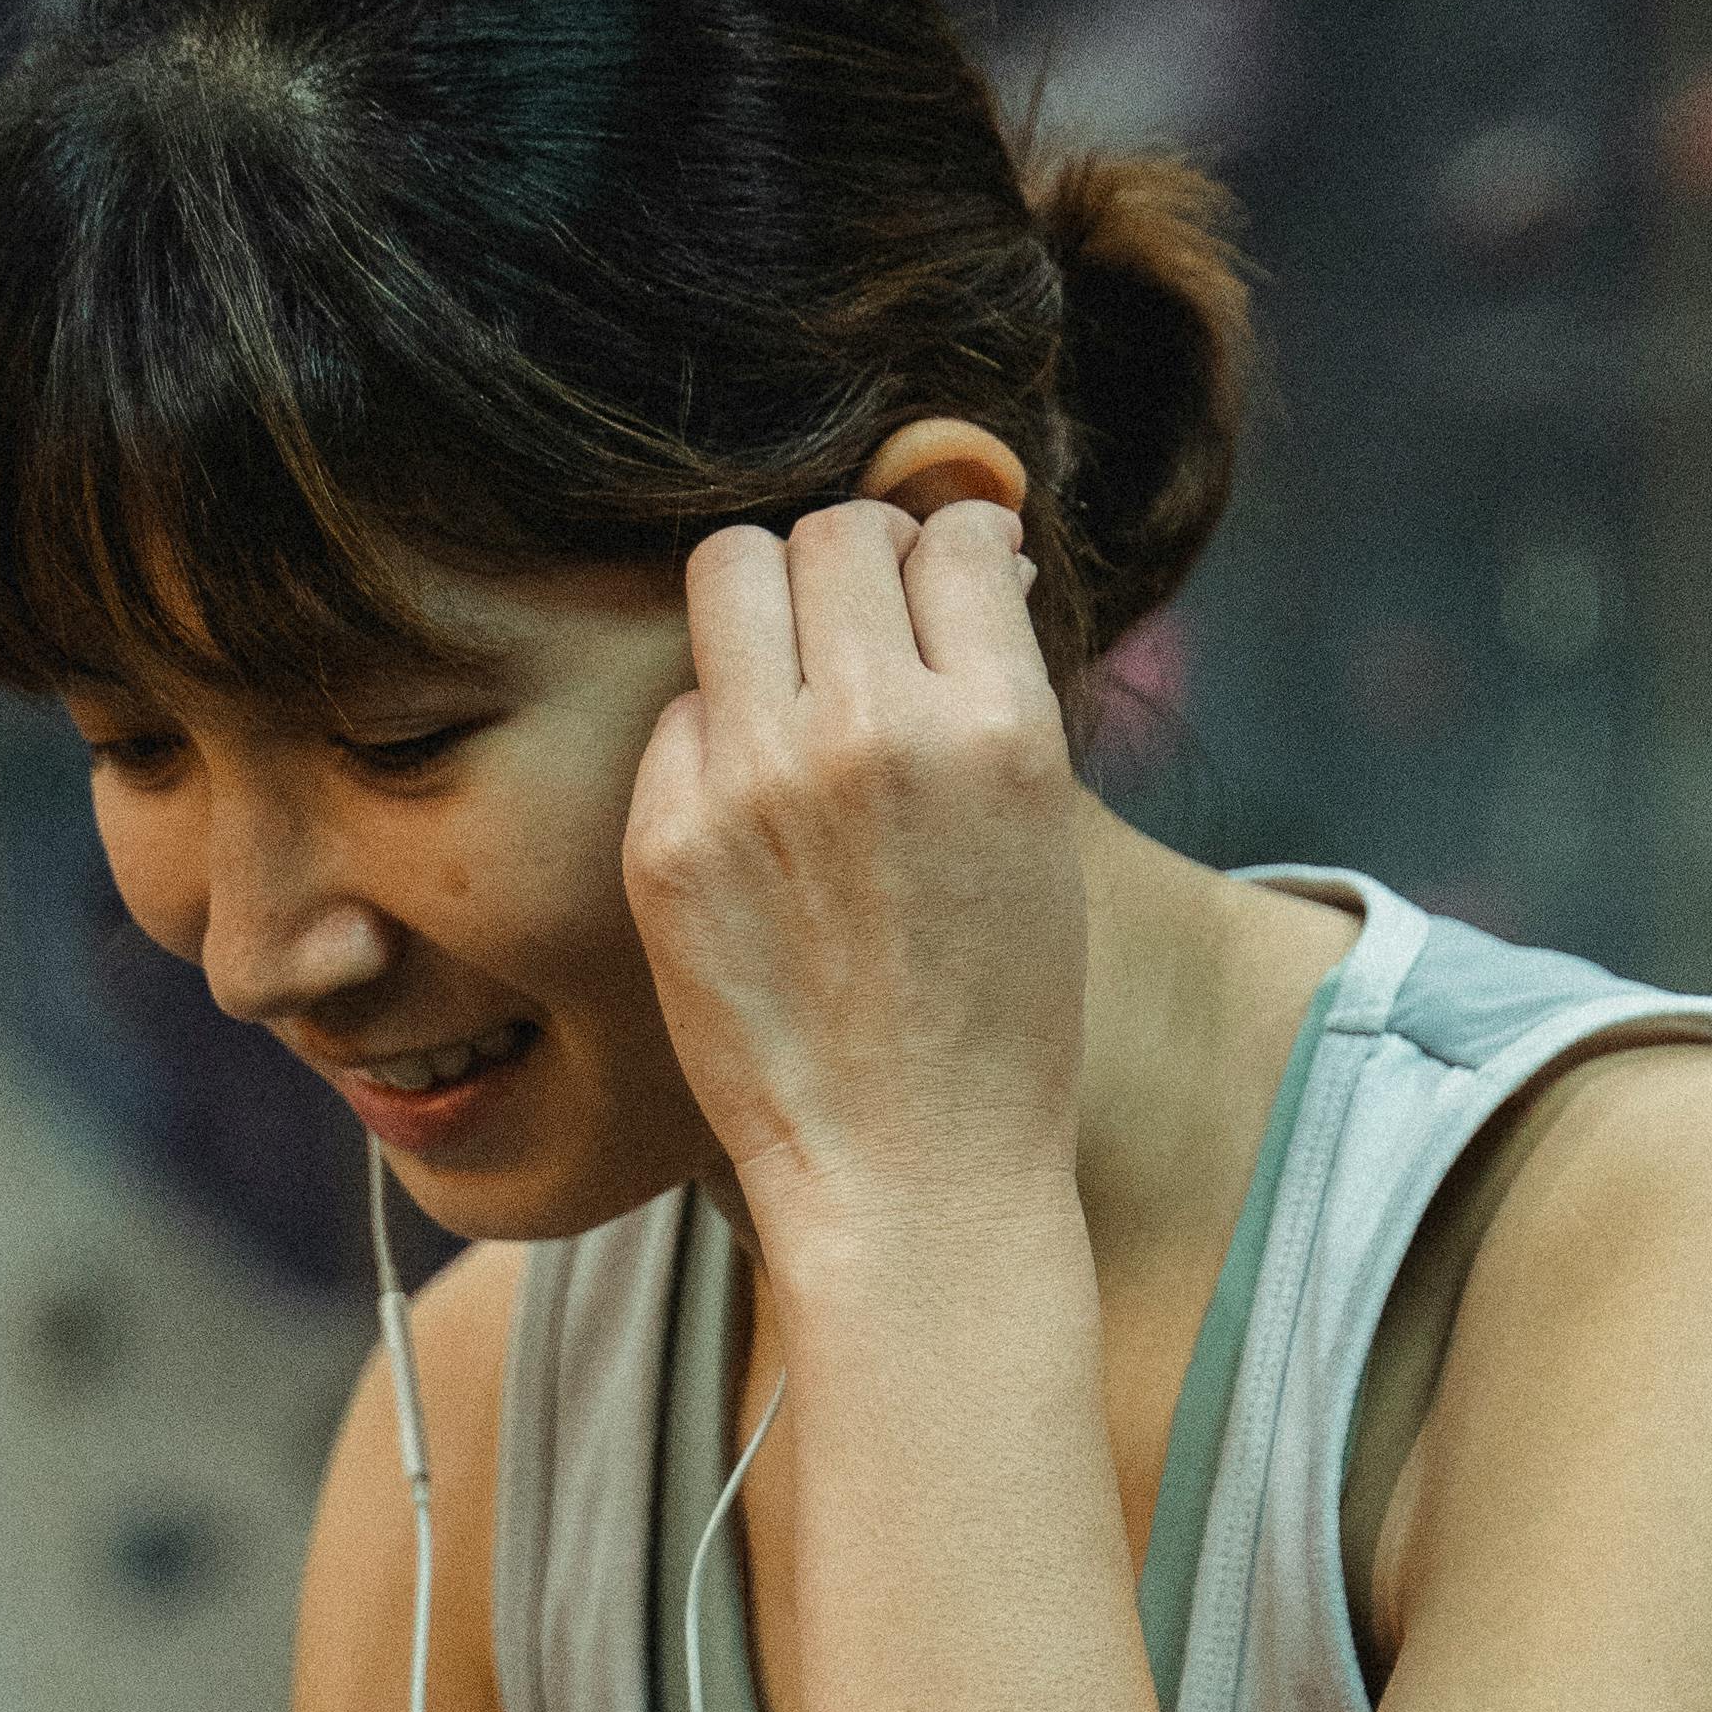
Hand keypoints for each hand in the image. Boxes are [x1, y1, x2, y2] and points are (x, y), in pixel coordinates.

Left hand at [625, 497, 1082, 1271]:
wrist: (913, 1178)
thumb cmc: (995, 1018)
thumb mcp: (1043, 834)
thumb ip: (995, 688)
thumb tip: (960, 555)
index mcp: (996, 729)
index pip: (948, 539)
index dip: (940, 552)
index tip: (934, 588)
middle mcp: (876, 732)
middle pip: (830, 534)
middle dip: (848, 563)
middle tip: (854, 623)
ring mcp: (757, 782)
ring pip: (728, 574)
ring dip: (765, 605)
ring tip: (787, 677)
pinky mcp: (667, 839)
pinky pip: (678, 711)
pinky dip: (712, 737)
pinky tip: (749, 812)